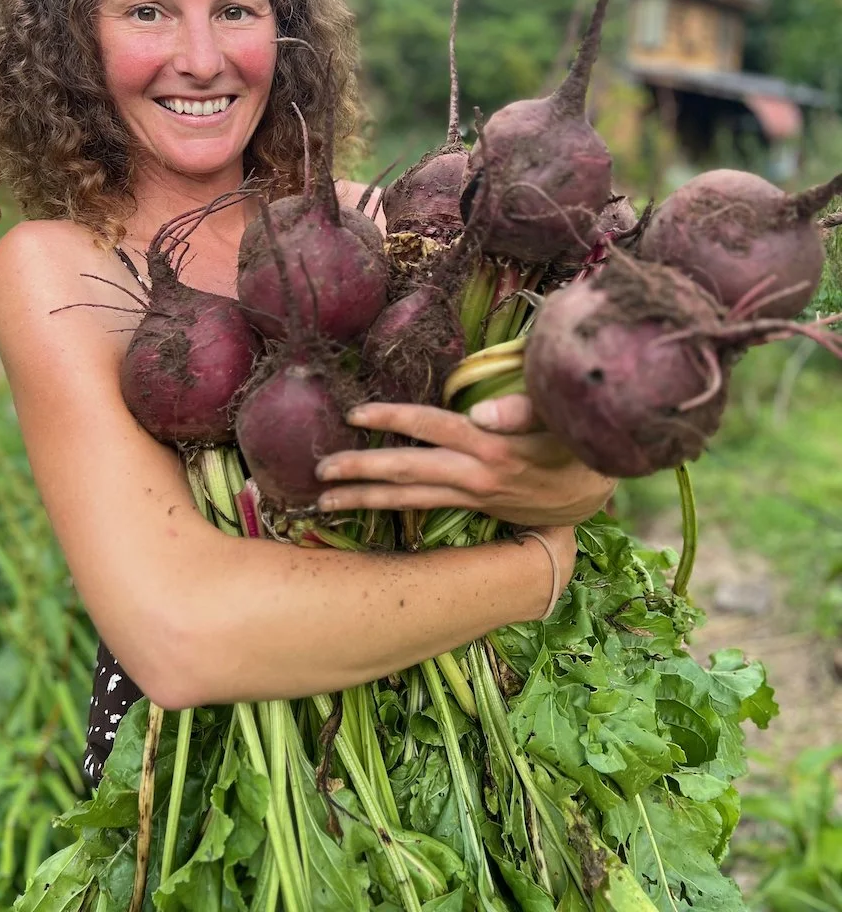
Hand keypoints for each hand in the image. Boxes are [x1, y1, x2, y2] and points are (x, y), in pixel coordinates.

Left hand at [314, 395, 615, 526]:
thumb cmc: (580, 444)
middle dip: (361, 472)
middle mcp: (476, 476)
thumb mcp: (562, 423)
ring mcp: (473, 495)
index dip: (393, 419)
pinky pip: (424, 507)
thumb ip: (524, 411)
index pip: (433, 428)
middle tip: (319, 471)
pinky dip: (391, 507)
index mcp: (492, 448)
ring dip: (366, 499)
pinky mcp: (475, 505)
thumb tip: (479, 411)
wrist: (599, 495)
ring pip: (410, 499)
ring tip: (325, 500)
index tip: (355, 414)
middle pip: (408, 473)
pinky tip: (365, 506)